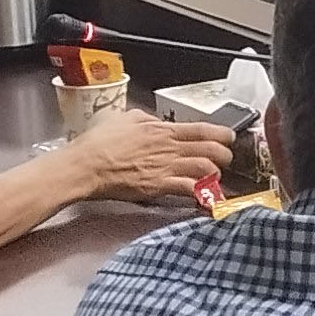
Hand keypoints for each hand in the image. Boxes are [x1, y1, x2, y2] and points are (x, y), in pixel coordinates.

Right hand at [71, 112, 235, 201]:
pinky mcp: (159, 186)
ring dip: (215, 174)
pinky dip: (202, 193)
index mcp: (162, 130)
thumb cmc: (98, 143)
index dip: (222, 133)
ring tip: (215, 177)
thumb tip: (154, 121)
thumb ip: (145, 119)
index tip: (229, 137)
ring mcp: (166, 167)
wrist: (84, 165)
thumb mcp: (124, 119)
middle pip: (211, 149)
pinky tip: (206, 196)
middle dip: (225, 155)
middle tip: (225, 159)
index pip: (202, 129)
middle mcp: (169, 148)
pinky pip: (189, 189)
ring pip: (206, 168)